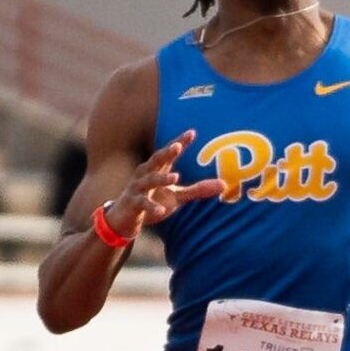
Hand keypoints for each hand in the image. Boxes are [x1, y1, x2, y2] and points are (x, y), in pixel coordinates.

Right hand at [102, 131, 225, 237]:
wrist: (125, 217)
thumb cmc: (154, 200)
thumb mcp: (178, 195)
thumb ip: (198, 189)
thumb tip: (224, 185)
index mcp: (158, 169)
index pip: (169, 153)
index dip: (180, 142)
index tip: (192, 132)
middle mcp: (146, 174)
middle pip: (156, 160)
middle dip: (167, 153)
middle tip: (178, 146)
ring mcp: (138, 188)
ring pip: (149, 180)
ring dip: (161, 178)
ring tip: (176, 177)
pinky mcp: (133, 203)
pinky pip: (142, 204)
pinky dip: (151, 206)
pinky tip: (161, 210)